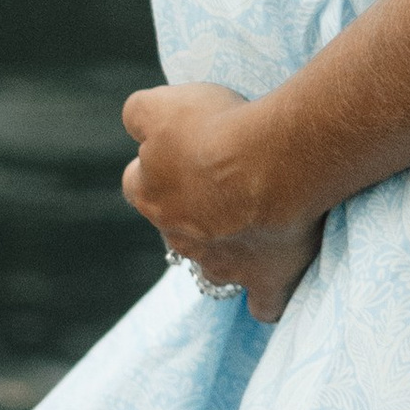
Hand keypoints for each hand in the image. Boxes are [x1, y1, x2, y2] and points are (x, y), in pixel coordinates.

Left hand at [121, 80, 326, 324]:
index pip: (138, 184)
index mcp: (150, 195)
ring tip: (251, 221)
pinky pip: (263, 304)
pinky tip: (271, 287)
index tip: (183, 151)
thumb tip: (136, 127)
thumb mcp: (162, 105)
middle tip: (222, 180)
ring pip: (212, 264)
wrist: (274, 160)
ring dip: (224, 247)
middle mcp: (179, 237)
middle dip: (191, 209)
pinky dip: (265, 298)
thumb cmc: (218, 127)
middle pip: (175, 226)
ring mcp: (222, 264)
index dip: (160, 167)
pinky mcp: (264, 280)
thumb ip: (139, 115)